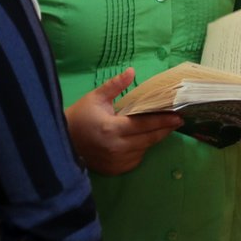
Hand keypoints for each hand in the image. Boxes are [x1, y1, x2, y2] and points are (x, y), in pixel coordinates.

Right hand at [65, 68, 182, 175]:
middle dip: (165, 129)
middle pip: (148, 139)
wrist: (62, 142)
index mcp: (111, 128)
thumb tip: (132, 71)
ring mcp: (115, 161)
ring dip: (153, 139)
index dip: (163, 121)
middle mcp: (116, 147)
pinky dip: (140, 150)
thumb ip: (115, 85)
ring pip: (144, 149)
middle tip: (178, 120)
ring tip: (163, 127)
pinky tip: (141, 140)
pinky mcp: (114, 170)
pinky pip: (135, 159)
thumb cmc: (79, 116)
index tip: (178, 116)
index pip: (144, 124)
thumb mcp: (95, 97)